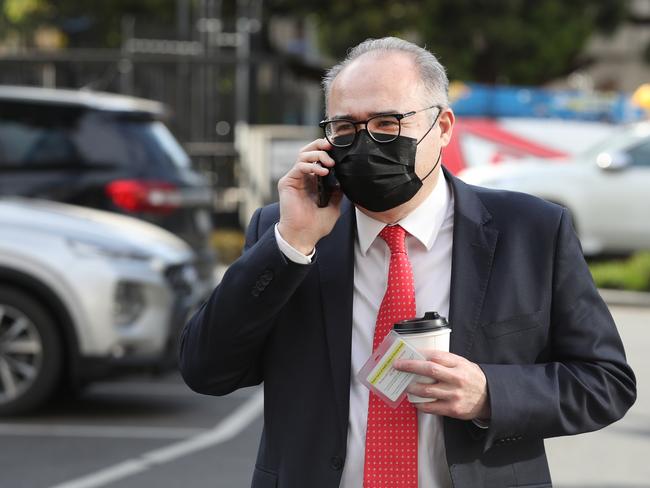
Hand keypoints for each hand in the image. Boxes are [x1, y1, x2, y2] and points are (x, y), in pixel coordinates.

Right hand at [277, 138, 341, 253]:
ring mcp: (295, 179)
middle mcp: (303, 177)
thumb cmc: (316, 225)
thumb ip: (338, 192)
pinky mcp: (287, 182)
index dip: (326, 151)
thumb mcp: (334, 206)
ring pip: (303, 155)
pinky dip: (311, 165)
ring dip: (318, 154)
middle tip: (332, 146)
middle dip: (320, 145)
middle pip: (308, 151)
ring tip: (329, 163)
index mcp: (313, 181)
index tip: (338, 150)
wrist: (304, 236)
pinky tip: (322, 172)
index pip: (317, 158)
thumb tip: (344, 180)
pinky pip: (298, 166)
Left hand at [394, 350, 490, 420]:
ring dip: (411, 387)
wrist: (489, 398)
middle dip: (410, 366)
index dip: (420, 353)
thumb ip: (445, 361)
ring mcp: (454, 395)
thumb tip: (421, 357)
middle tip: (398, 365)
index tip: (408, 353)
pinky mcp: (452, 409)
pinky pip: (430, 407)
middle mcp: (457, 379)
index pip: (436, 356)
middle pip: (430, 370)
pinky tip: (414, 400)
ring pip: (427, 390)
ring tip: (404, 384)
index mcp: (459, 364)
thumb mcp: (462, 364)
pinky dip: (419, 404)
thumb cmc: (471, 378)